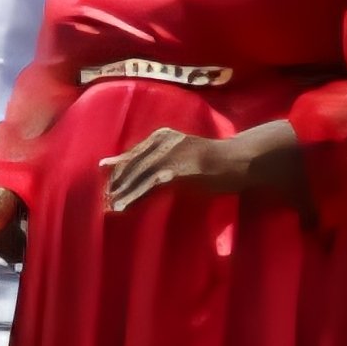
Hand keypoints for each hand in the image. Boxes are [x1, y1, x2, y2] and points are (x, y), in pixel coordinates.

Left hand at [103, 122, 306, 214]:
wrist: (242, 160)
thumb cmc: (216, 162)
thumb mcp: (184, 155)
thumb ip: (163, 160)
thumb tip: (145, 172)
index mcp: (164, 137)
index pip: (133, 153)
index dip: (119, 169)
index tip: (106, 181)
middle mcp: (165, 142)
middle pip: (132, 164)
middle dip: (117, 183)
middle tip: (104, 199)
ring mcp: (172, 155)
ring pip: (138, 176)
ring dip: (123, 193)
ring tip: (111, 207)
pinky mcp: (180, 171)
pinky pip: (151, 186)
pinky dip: (136, 197)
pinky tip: (125, 208)